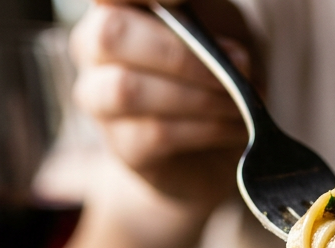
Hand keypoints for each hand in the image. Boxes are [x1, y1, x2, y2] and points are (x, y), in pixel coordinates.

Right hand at [70, 0, 251, 203]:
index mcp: (115, 6)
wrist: (215, 140)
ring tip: (240, 102)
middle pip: (110, 35)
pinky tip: (236, 127)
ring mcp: (100, 98)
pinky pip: (156, 133)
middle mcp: (93, 46)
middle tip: (237, 66)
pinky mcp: (122, 145)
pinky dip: (207, 128)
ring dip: (198, 96)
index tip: (180, 2)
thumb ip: (213, 21)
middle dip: (178, 53)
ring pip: (128, 90)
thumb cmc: (213, 65)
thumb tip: (231, 55)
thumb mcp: (221, 25)